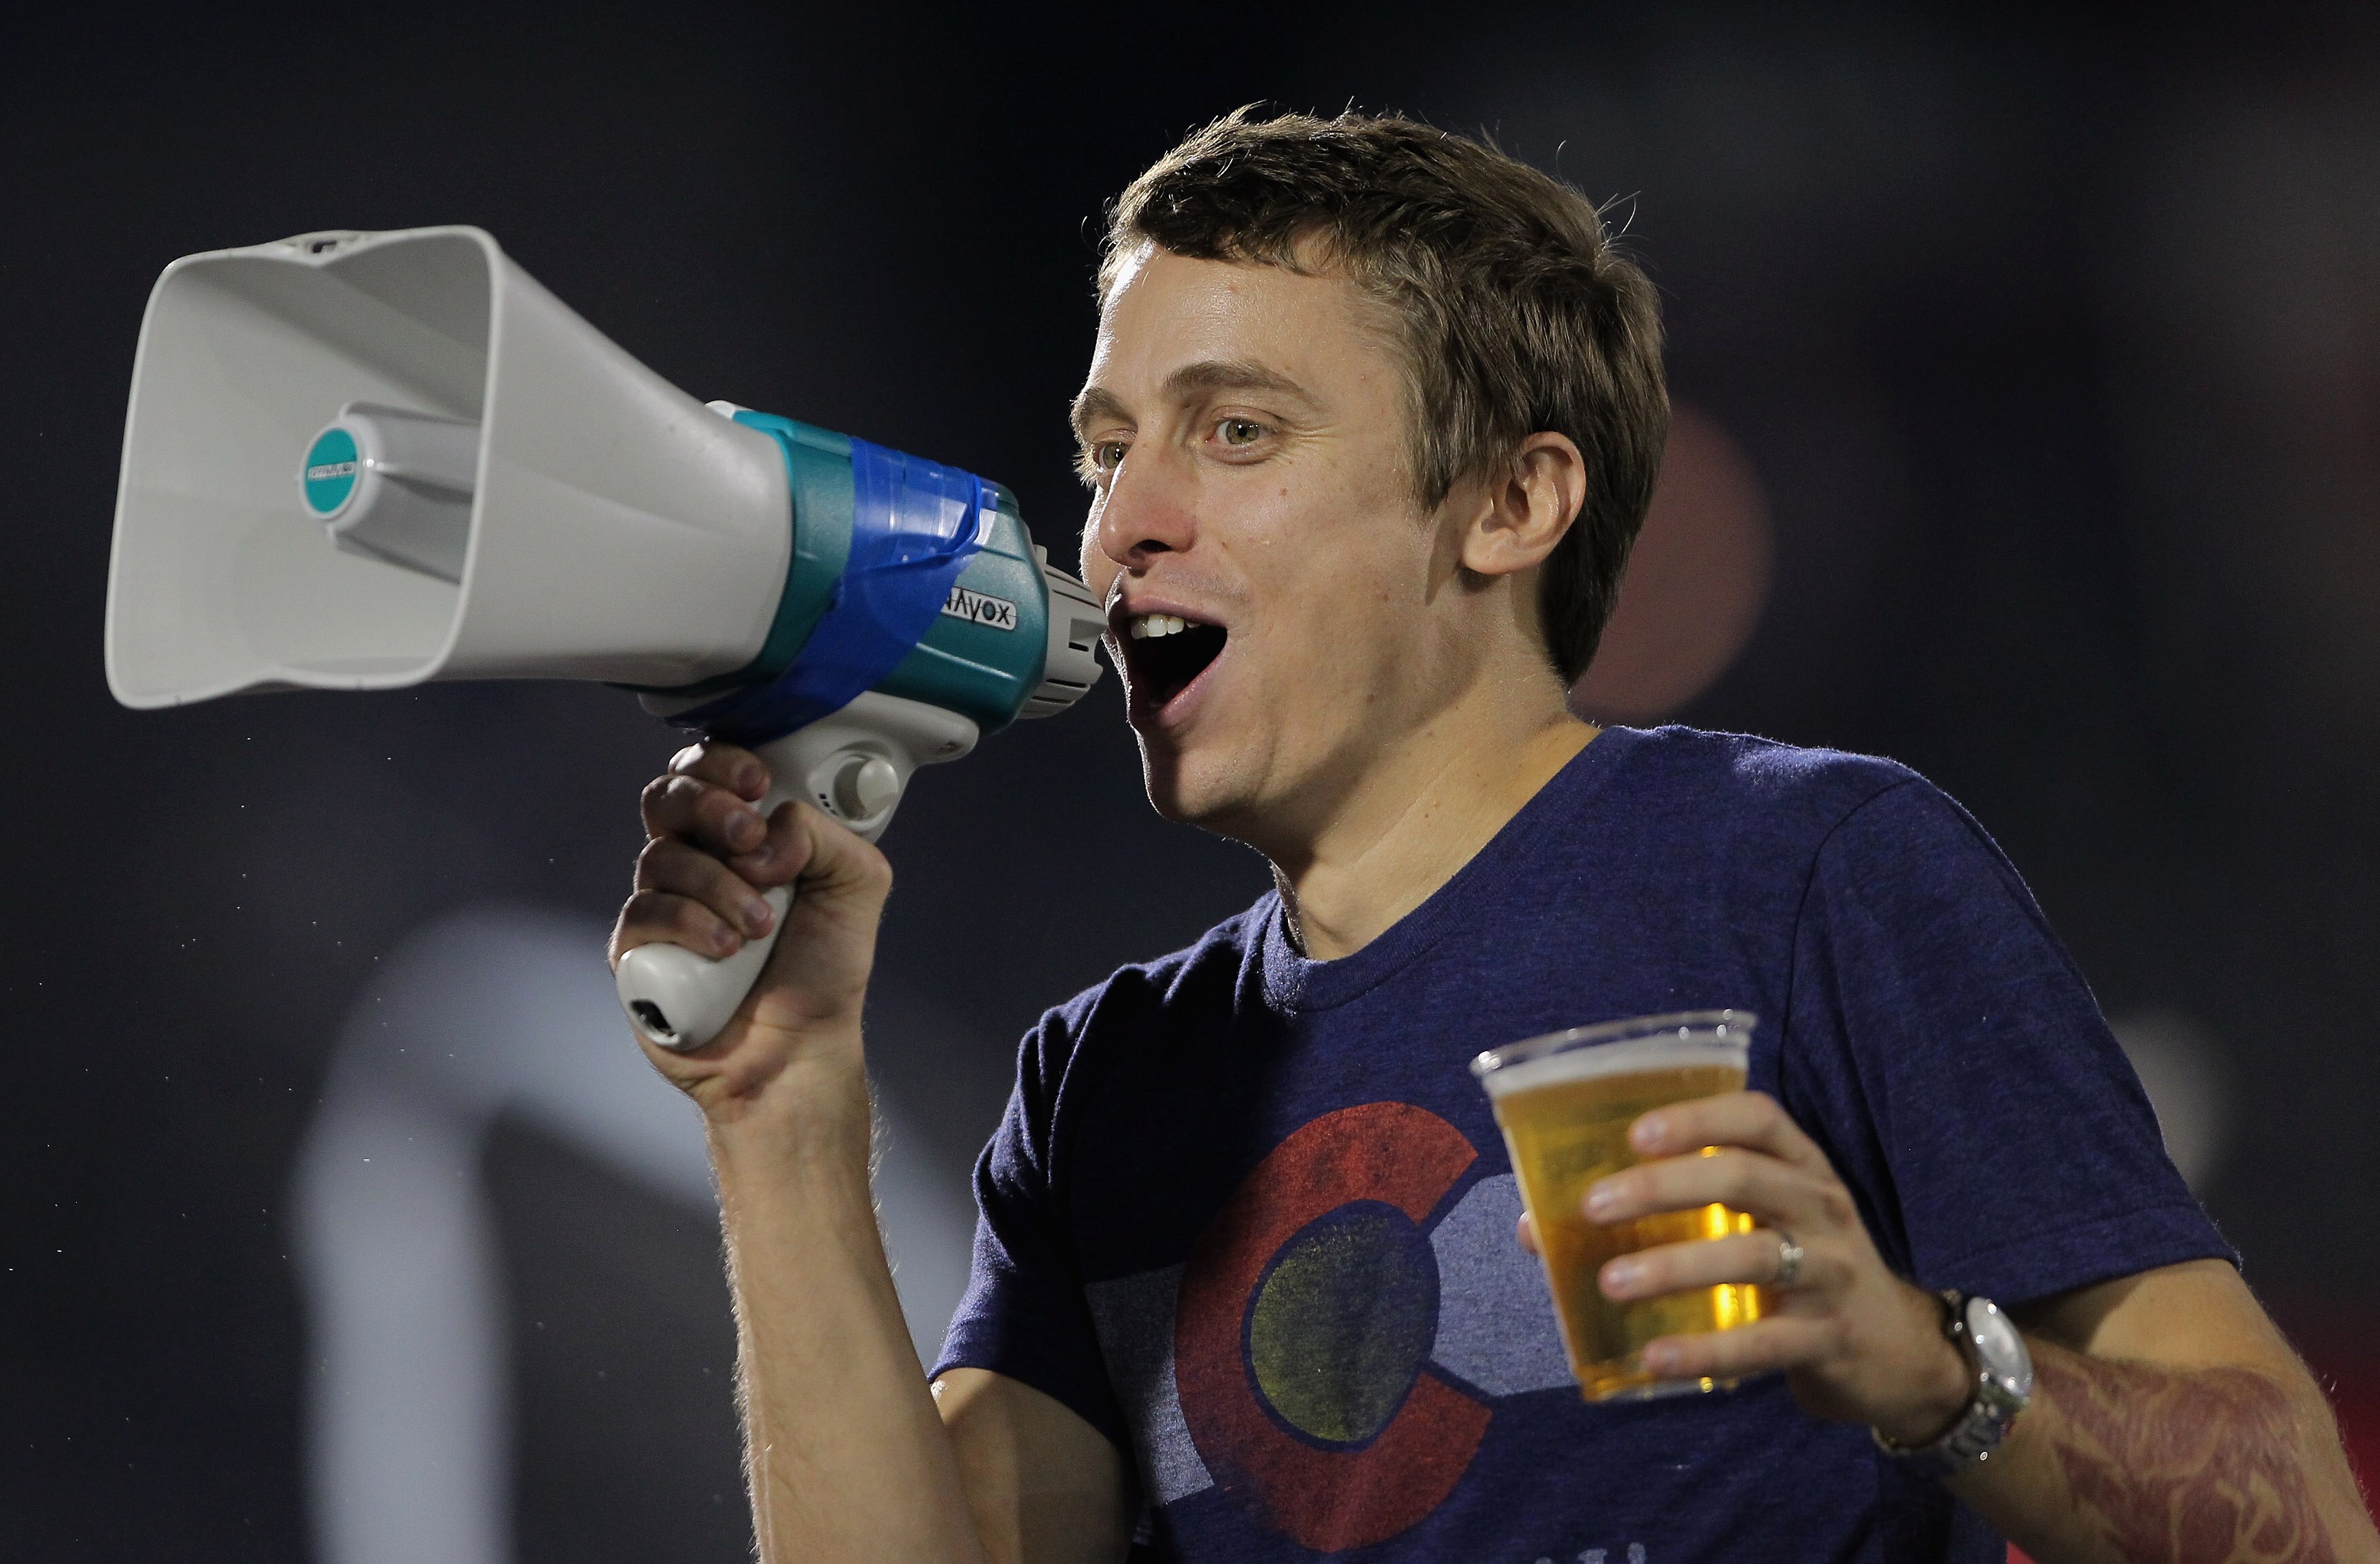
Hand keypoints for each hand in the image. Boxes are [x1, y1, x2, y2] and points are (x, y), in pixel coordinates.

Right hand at [608, 740, 890, 1123]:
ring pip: (661, 856)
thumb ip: (822, 835)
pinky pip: (643, 913)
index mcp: (743, 836)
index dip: (722, 764)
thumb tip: (764, 831)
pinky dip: (690, 924)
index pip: (709, 770)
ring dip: (718, 886)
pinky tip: (725, 949)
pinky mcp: (637, 950)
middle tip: (748, 839)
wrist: (799, 1049)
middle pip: (666, 797)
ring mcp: (663, 904)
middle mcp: (697, 861)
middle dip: (708, 807)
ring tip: (759, 927)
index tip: (757, 785)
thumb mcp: (856, 885)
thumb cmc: (823, 969)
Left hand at [1518, 1090, 1969, 1441]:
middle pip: (1746, 1178)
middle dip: (1665, 1188)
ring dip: (1674, 1266)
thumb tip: (1539, 1227)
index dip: (1698, 1117)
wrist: (1898, 1353)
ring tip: (1610, 1283)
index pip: (1759, 1118)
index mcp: (1801, 1166)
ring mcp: (1833, 1271)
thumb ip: (1668, 1215)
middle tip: (1595, 1207)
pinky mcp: (1832, 1337)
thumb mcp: (1754, 1227)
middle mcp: (1822, 1207)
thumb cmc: (1799, 1269)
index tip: (1636, 1132)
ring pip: (1753, 1256)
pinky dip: (1707, 1350)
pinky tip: (1655, 1356)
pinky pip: (1765, 1342)